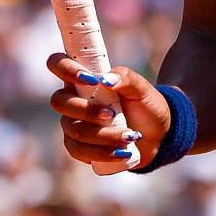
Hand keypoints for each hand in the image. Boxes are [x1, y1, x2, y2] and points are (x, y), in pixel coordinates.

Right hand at [47, 54, 171, 174]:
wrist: (158, 136)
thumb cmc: (146, 106)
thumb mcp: (142, 89)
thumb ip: (126, 78)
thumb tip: (106, 80)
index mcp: (83, 78)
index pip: (58, 63)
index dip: (65, 68)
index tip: (91, 80)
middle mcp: (72, 100)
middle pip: (59, 101)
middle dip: (86, 110)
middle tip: (112, 114)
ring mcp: (73, 124)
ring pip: (73, 129)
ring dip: (102, 135)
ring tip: (129, 137)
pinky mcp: (78, 147)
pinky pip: (78, 151)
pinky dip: (101, 152)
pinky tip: (121, 152)